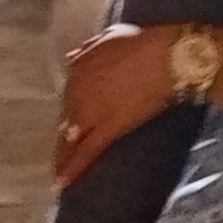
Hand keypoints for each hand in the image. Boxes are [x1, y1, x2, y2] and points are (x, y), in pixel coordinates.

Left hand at [53, 21, 189, 187]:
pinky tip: (62, 184)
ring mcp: (90, 112)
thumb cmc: (144, 43)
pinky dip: (72, 169)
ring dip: (63, 156)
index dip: (72, 107)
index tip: (71, 118)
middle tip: (65, 149)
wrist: (165, 57)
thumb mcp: (109, 38)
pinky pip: (85, 153)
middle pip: (68, 117)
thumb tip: (73, 58)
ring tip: (57, 175)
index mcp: (77, 67)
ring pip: (70, 139)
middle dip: (67, 133)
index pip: (69, 93)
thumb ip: (89, 50)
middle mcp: (75, 90)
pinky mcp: (107, 129)